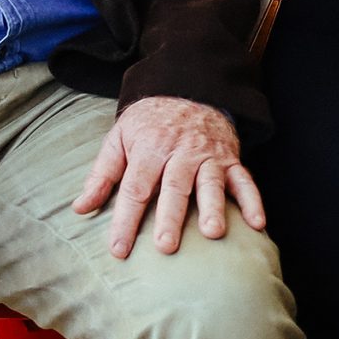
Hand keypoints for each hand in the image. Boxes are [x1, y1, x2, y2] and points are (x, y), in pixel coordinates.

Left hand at [72, 97, 265, 257]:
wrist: (190, 88)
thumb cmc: (150, 122)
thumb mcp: (119, 138)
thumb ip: (102, 174)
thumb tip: (80, 208)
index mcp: (149, 148)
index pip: (136, 188)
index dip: (126, 219)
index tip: (119, 249)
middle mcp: (181, 152)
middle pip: (174, 187)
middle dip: (171, 216)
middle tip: (165, 246)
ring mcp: (209, 156)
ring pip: (211, 182)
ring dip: (213, 207)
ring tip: (213, 233)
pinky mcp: (231, 159)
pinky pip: (245, 180)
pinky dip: (253, 200)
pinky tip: (257, 223)